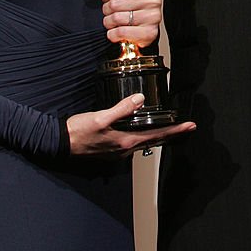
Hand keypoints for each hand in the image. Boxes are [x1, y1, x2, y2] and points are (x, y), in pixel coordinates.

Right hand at [66, 93, 195, 156]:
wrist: (60, 143)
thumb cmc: (79, 131)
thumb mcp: (100, 117)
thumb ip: (121, 109)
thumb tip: (140, 99)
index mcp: (126, 142)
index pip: (158, 136)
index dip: (175, 131)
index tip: (190, 126)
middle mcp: (125, 150)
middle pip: (155, 141)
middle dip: (172, 134)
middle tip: (187, 128)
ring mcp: (118, 151)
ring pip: (145, 143)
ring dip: (159, 136)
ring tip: (171, 128)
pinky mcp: (112, 149)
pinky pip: (134, 143)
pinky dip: (145, 137)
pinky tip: (144, 131)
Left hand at [82, 0, 160, 46]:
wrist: (146, 25)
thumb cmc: (131, 3)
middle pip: (115, 4)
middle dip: (107, 10)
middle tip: (111, 12)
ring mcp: (152, 17)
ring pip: (117, 18)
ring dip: (109, 22)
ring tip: (114, 22)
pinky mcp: (149, 33)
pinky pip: (121, 32)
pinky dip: (114, 34)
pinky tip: (117, 31)